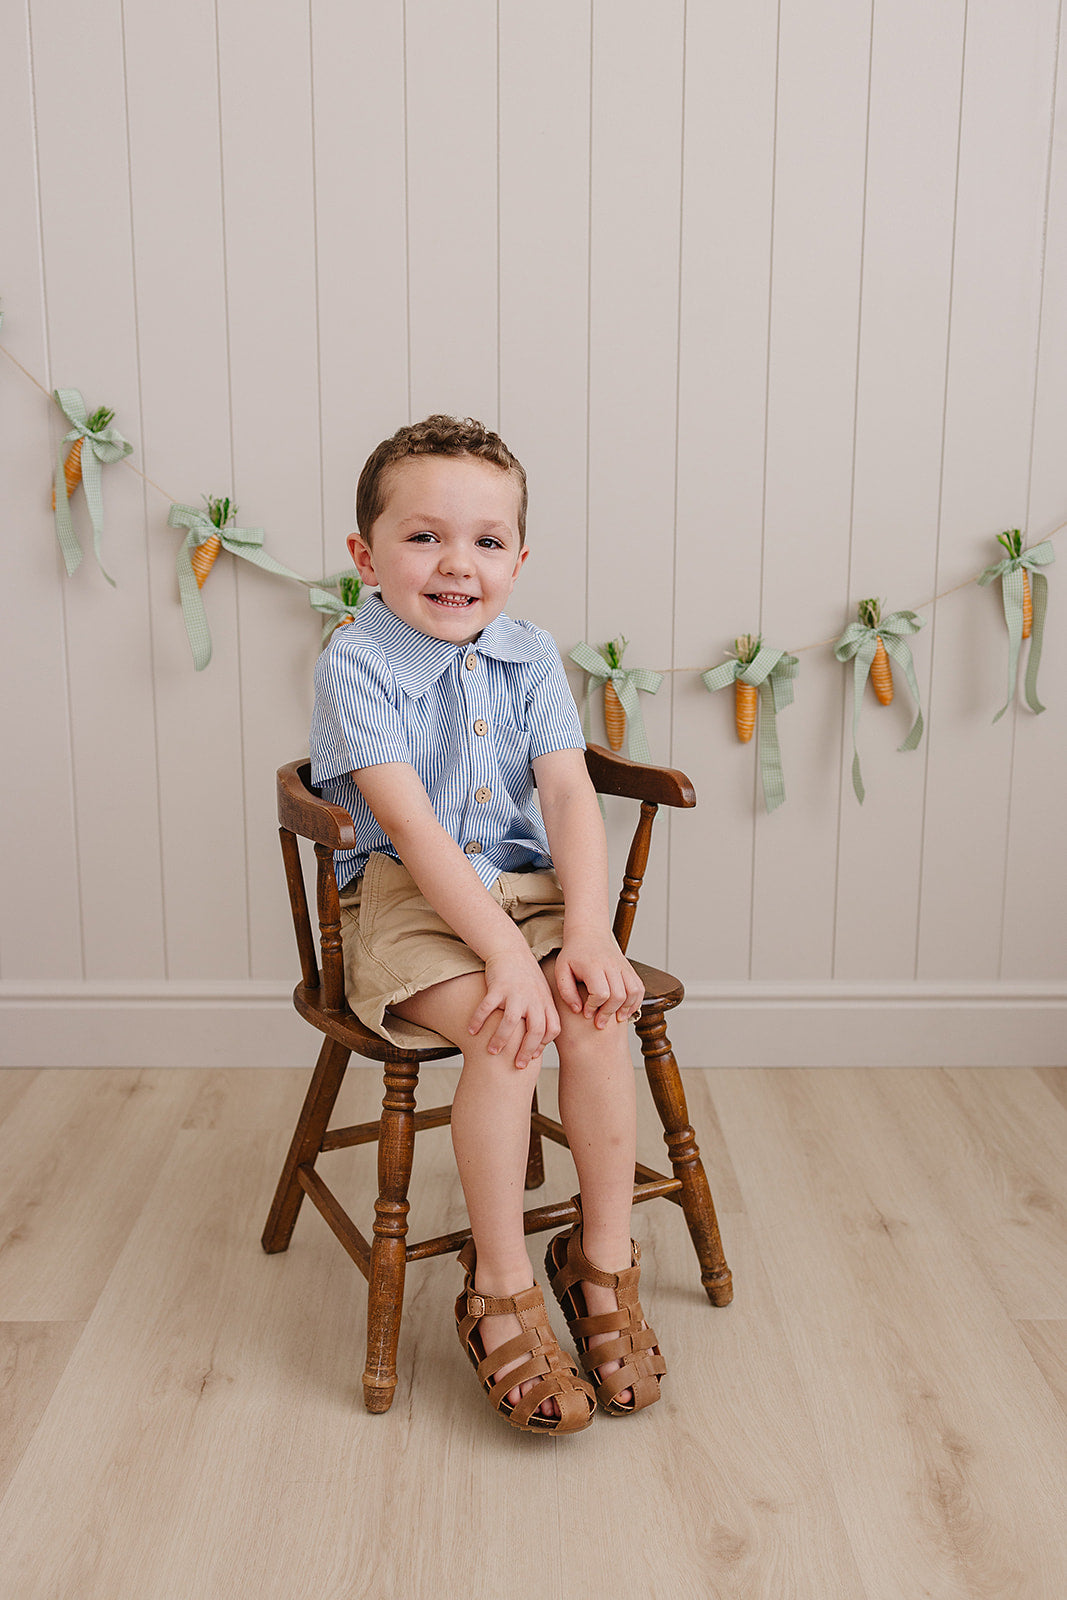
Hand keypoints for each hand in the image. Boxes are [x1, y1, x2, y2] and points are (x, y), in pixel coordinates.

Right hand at [467, 949, 560, 1069]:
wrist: (510, 950)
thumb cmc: (525, 978)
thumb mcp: (540, 995)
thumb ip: (542, 1018)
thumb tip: (539, 1048)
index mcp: (546, 1002)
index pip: (552, 1030)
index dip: (543, 1045)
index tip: (530, 1057)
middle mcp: (534, 998)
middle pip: (535, 1030)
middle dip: (526, 1051)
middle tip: (516, 1066)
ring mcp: (516, 992)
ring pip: (510, 1022)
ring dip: (501, 1039)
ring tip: (492, 1051)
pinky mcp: (498, 986)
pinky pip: (487, 1007)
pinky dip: (479, 1020)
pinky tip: (471, 1030)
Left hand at [554, 930, 644, 1027]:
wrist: (589, 934)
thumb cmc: (573, 955)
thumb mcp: (561, 971)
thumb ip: (566, 992)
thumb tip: (578, 1010)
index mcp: (593, 966)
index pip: (600, 992)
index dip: (593, 1007)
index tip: (586, 1013)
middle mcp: (611, 965)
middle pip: (618, 995)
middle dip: (609, 1013)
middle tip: (599, 1023)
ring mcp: (623, 966)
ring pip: (633, 992)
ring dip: (626, 1009)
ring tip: (616, 1018)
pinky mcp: (629, 969)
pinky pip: (639, 988)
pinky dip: (636, 1002)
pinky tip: (626, 1010)